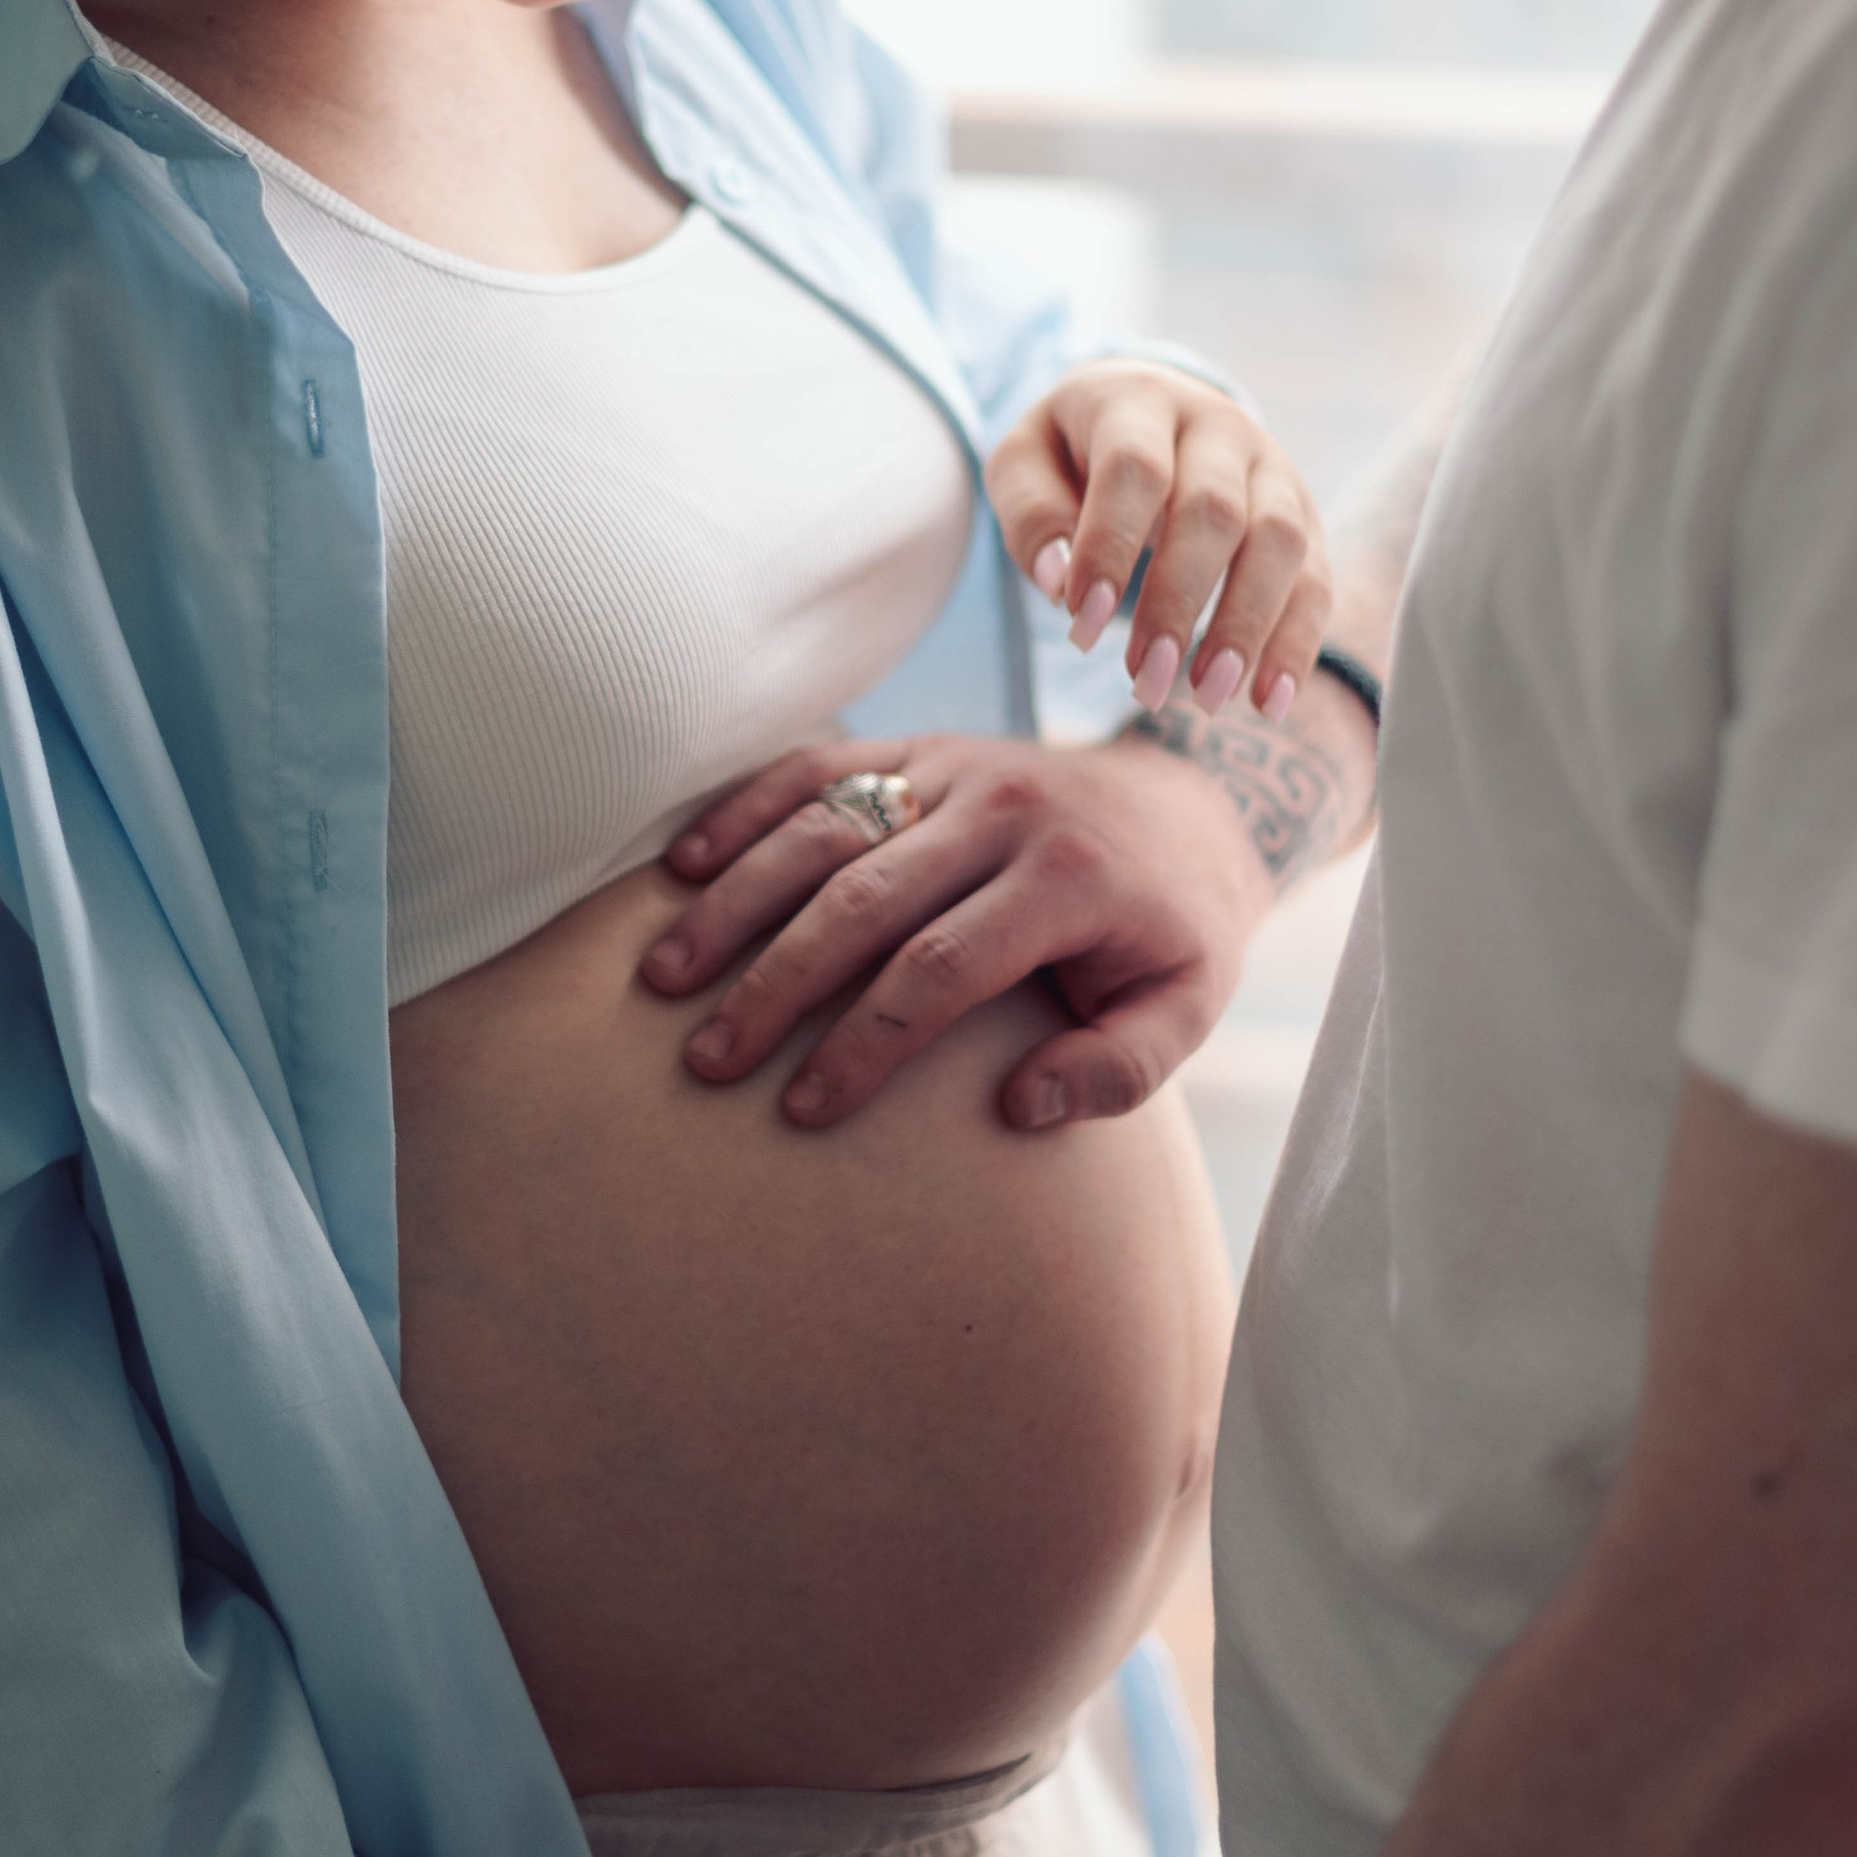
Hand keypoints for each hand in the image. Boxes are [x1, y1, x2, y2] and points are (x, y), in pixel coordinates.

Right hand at [643, 729, 1273, 1130]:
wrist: (1192, 805)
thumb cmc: (1176, 929)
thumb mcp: (1187, 1007)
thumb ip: (1120, 1071)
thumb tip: (1022, 1109)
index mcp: (1067, 879)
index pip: (941, 968)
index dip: (866, 1041)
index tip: (804, 1107)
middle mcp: (1001, 810)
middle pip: (862, 901)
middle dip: (775, 986)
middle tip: (707, 1060)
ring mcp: (953, 768)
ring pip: (822, 828)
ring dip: (735, 902)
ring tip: (664, 976)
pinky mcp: (921, 747)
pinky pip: (818, 766)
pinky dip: (745, 808)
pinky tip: (681, 866)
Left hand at [989, 365, 1330, 719]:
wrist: (1147, 411)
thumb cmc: (1072, 454)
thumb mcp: (1024, 465)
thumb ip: (1031, 516)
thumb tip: (1059, 582)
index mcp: (1139, 400)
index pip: (1135, 469)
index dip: (1110, 549)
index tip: (1082, 630)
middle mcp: (1218, 425)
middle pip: (1214, 511)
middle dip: (1178, 603)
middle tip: (1143, 682)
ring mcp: (1271, 467)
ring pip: (1280, 543)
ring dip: (1247, 627)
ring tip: (1208, 698)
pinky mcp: (1304, 515)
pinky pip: (1315, 578)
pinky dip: (1296, 643)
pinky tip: (1268, 702)